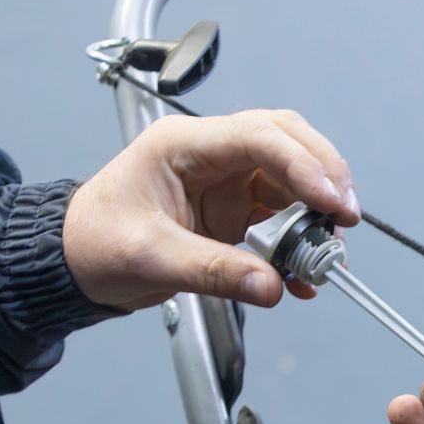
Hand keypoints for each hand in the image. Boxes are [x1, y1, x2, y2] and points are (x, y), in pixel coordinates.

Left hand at [63, 109, 359, 311]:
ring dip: (318, 212)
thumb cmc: (96, 243)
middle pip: (287, 141)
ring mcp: (226, 180)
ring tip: (330, 252)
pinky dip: (301, 242)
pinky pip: (283, 216)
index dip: (303, 166)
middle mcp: (211, 154)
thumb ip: (214, 271)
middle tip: (347, 215)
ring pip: (292, 178)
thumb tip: (272, 286)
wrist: (76, 262)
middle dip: (325, 174)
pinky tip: (304, 274)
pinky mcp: (235, 209)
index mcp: (184, 146)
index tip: (331, 202)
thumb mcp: (150, 258)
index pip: (259, 137)